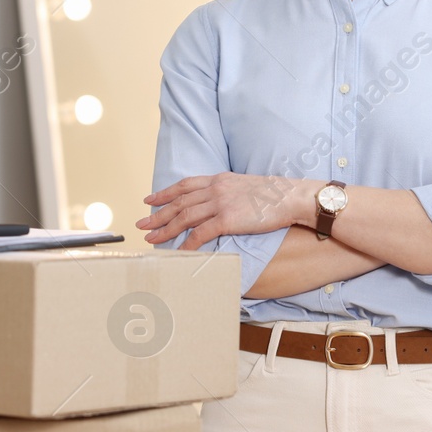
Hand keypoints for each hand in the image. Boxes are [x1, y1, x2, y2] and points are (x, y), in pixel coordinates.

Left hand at [137, 173, 300, 249]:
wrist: (290, 197)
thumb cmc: (273, 195)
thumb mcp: (245, 185)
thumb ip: (227, 191)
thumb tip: (217, 202)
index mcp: (219, 179)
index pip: (184, 185)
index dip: (165, 193)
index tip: (150, 199)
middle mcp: (215, 189)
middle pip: (179, 202)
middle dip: (158, 214)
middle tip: (141, 224)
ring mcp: (220, 203)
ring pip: (184, 217)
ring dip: (165, 229)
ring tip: (152, 238)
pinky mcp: (227, 219)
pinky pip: (200, 234)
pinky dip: (187, 243)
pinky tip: (178, 251)